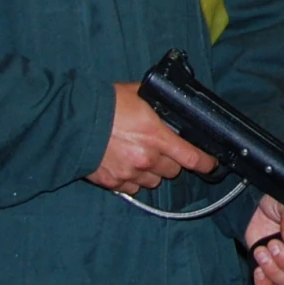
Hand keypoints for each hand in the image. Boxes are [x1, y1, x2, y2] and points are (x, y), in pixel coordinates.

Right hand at [89, 82, 213, 193]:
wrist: (73, 122)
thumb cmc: (106, 104)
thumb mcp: (138, 95)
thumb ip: (158, 105)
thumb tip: (171, 102)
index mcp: (157, 137)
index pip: (192, 158)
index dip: (205, 163)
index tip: (210, 164)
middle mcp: (146, 159)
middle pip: (173, 171)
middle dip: (172, 162)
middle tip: (162, 150)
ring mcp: (129, 173)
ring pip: (154, 182)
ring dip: (152, 172)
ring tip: (141, 156)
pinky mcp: (113, 183)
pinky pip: (133, 188)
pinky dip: (133, 180)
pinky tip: (126, 165)